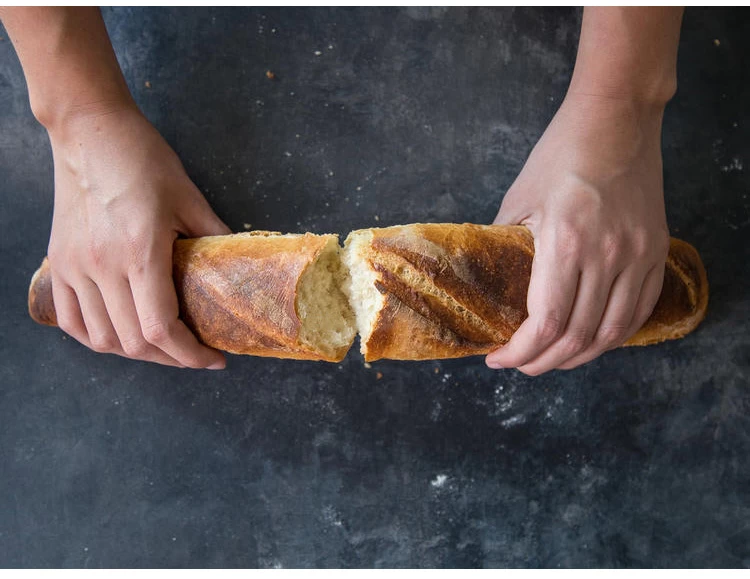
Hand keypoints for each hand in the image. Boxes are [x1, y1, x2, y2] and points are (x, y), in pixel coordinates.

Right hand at [47, 105, 230, 367]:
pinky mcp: (60, 263)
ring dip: (137, 353)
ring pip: (103, 339)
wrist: (89, 131)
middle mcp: (103, 267)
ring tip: (164, 348)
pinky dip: (98, 339)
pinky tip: (120, 338)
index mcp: (139, 252)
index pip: (161, 328)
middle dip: (172, 359)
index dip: (190, 354)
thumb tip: (239, 265)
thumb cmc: (143, 159)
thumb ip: (216, 236)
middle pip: (135, 342)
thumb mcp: (190, 197)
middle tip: (195, 354)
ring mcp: (76, 268)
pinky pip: (72, 321)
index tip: (213, 359)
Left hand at [486, 93, 669, 374]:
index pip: (545, 324)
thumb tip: (491, 287)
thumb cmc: (559, 156)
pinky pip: (638, 312)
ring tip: (552, 360)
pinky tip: (591, 341)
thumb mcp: (516, 201)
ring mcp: (637, 256)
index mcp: (565, 244)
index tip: (498, 359)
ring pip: (610, 333)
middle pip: (577, 337)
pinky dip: (612, 336)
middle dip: (543, 362)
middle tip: (521, 364)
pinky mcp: (656, 253)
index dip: (520, 353)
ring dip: (578, 357)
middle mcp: (606, 257)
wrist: (616, 121)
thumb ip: (505, 249)